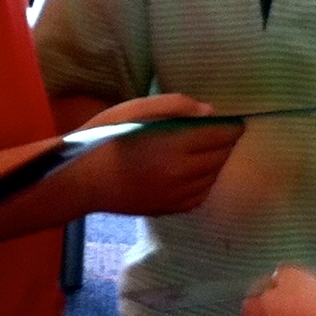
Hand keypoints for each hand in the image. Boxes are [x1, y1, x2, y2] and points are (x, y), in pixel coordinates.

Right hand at [72, 93, 242, 215]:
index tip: (229, 120)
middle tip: (213, 132)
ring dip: (214, 161)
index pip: (223, 134)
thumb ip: (175, 106)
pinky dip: (203, 181)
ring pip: (214, 175)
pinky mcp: (172, 209)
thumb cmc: (106, 138)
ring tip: (199, 150)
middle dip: (223, 142)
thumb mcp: (135, 109)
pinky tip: (189, 171)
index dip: (231, 125)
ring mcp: (178, 195)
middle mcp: (183, 173)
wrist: (84, 181)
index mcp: (176, 144)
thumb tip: (210, 112)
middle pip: (223, 155)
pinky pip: (201, 194)